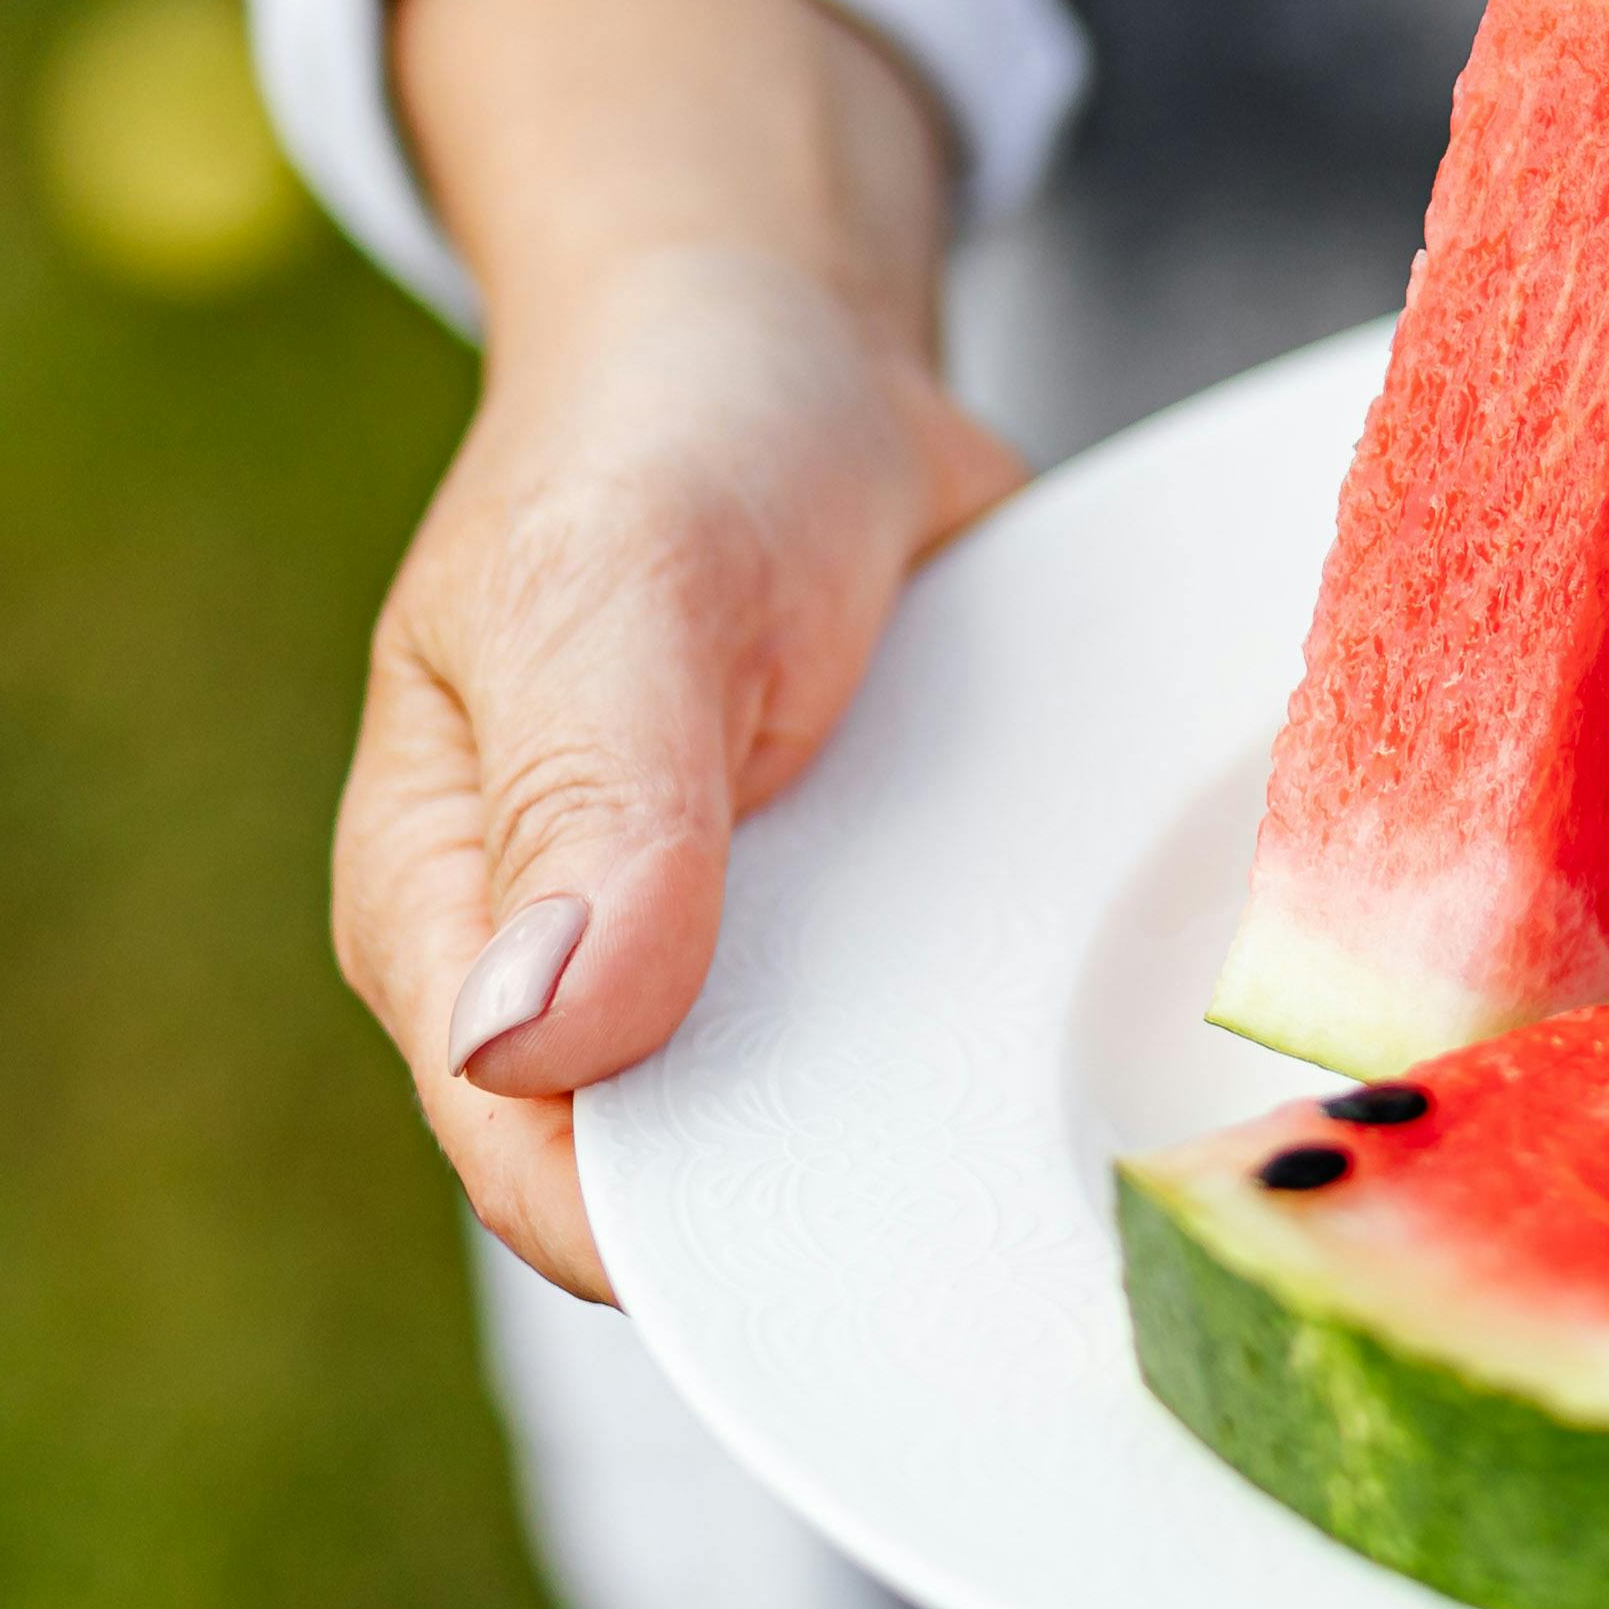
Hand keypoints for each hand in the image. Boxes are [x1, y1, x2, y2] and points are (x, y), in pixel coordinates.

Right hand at [337, 0, 1021, 1298]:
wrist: (790, 350)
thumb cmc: (661, 450)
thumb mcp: (618, 593)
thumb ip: (588, 805)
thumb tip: (526, 1037)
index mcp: (455, 935)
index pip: (548, 1181)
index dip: (697, 1252)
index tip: (882, 1258)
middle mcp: (595, 988)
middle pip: (721, 1198)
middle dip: (863, 1231)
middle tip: (1049, 1217)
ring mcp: (746, 969)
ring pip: (853, 1136)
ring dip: (971, 1148)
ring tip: (1132, 1161)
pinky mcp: (876, 933)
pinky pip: (947, 1038)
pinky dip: (1032, 1044)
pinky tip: (1153, 1060)